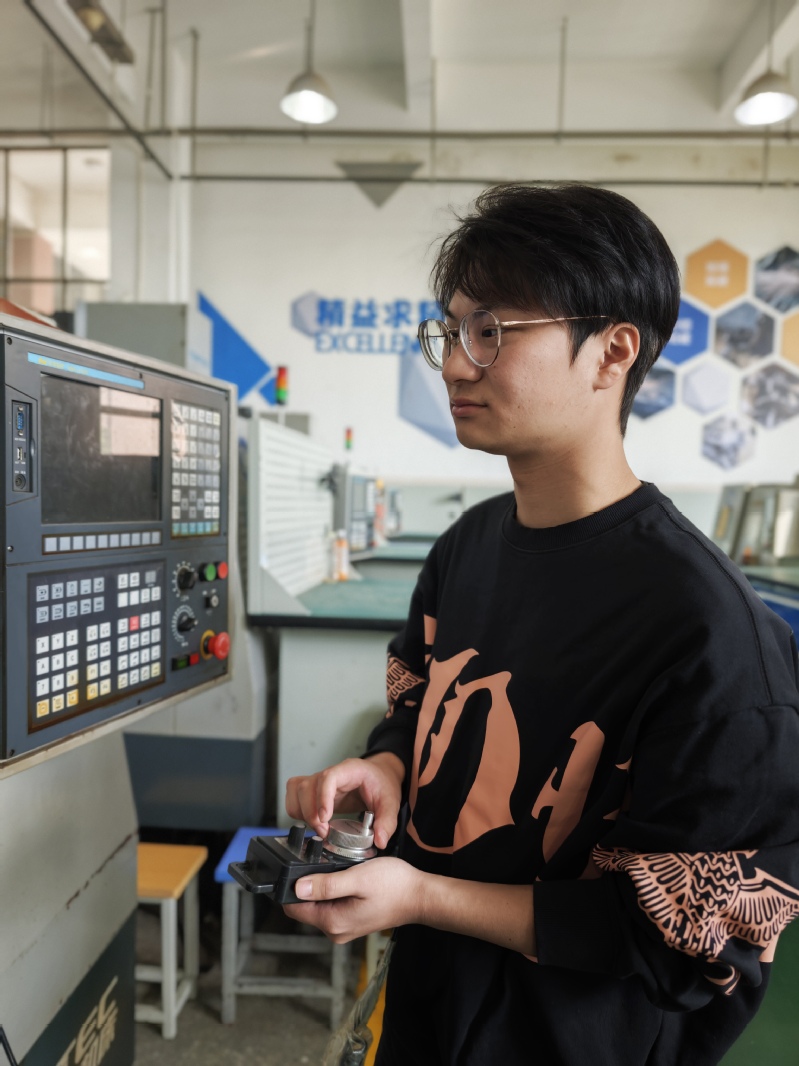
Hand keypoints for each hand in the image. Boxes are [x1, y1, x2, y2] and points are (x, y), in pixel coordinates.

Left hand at [283, 857, 422, 942]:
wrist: (419, 896)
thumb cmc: (394, 886)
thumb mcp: (357, 878)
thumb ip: (327, 884)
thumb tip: (297, 887)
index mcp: (333, 921)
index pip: (294, 908)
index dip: (290, 887)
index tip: (296, 867)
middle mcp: (335, 930)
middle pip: (305, 906)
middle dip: (309, 883)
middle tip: (325, 862)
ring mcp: (344, 927)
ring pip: (318, 903)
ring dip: (322, 885)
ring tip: (340, 869)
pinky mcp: (352, 920)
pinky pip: (332, 904)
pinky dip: (334, 889)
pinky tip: (348, 877)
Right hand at [285, 753, 403, 848]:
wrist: (379, 776)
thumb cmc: (382, 784)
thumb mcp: (391, 801)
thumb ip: (387, 821)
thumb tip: (379, 841)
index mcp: (350, 770)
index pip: (329, 777)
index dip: (323, 797)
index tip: (325, 818)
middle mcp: (331, 773)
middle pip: (307, 786)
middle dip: (311, 813)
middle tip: (325, 832)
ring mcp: (319, 781)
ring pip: (297, 790)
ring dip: (302, 813)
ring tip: (319, 828)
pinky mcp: (313, 790)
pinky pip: (294, 795)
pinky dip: (296, 811)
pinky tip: (312, 822)